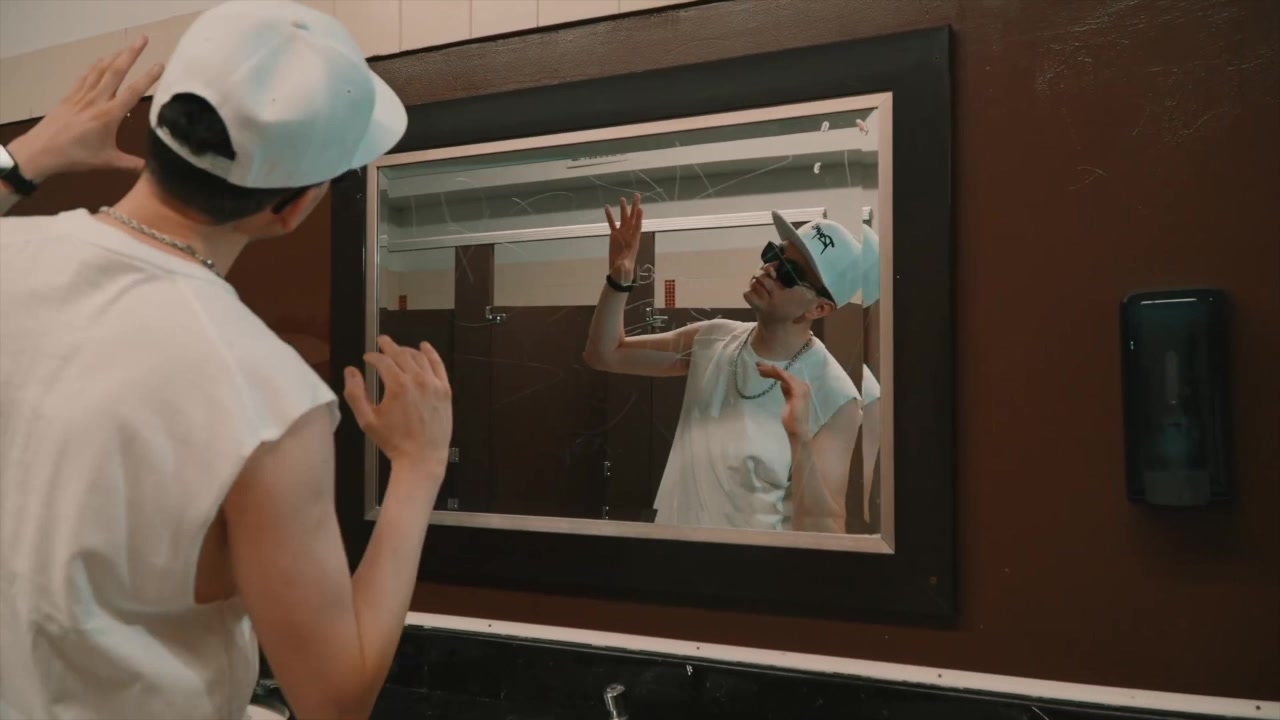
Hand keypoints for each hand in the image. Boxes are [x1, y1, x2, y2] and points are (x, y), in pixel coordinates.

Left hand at [5, 36, 162, 181]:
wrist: (42, 150)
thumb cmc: (76, 157)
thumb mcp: (107, 161)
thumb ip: (130, 163)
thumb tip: (151, 169)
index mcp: (109, 115)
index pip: (134, 91)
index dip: (148, 77)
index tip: (160, 64)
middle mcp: (97, 100)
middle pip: (116, 71)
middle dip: (131, 53)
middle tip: (142, 40)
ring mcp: (82, 96)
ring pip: (101, 70)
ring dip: (115, 56)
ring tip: (126, 47)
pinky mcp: (70, 96)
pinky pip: (85, 77)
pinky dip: (95, 67)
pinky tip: (100, 61)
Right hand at [344, 336, 452, 476]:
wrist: (422, 457)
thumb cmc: (393, 441)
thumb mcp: (367, 420)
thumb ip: (355, 393)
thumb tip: (350, 370)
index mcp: (397, 385)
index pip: (382, 361)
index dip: (372, 356)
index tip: (367, 357)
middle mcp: (417, 380)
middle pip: (401, 354)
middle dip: (388, 346)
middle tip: (381, 341)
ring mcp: (434, 384)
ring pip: (419, 357)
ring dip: (406, 350)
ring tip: (398, 349)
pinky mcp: (445, 390)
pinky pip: (438, 365)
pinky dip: (431, 353)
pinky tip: (425, 346)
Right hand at [604, 193, 642, 283]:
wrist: (619, 270)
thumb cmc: (624, 270)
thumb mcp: (624, 268)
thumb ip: (623, 266)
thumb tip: (621, 265)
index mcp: (634, 241)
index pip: (637, 227)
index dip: (639, 219)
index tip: (641, 209)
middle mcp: (629, 234)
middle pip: (633, 218)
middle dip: (635, 207)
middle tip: (637, 196)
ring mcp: (622, 233)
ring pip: (623, 218)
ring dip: (623, 209)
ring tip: (622, 198)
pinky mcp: (614, 235)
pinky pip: (612, 223)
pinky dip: (609, 216)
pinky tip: (606, 207)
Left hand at [757, 363, 811, 439]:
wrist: (798, 430)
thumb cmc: (792, 420)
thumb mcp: (788, 402)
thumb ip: (786, 392)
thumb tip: (782, 383)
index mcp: (800, 388)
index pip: (784, 377)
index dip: (772, 372)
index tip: (761, 370)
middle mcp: (802, 385)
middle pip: (784, 374)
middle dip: (770, 369)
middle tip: (757, 365)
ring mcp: (801, 388)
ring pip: (783, 374)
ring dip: (771, 370)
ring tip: (759, 368)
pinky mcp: (798, 391)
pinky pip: (787, 378)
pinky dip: (779, 372)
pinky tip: (772, 368)